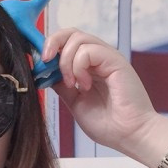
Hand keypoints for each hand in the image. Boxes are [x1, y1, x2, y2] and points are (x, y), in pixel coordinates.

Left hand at [44, 29, 160, 154]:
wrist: (129, 135)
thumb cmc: (108, 124)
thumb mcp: (75, 102)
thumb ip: (62, 86)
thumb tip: (46, 74)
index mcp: (89, 67)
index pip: (66, 43)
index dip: (49, 49)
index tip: (39, 65)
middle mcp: (98, 59)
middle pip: (70, 33)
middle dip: (51, 44)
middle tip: (45, 62)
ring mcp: (107, 58)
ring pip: (77, 38)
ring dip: (66, 61)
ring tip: (72, 84)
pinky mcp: (115, 61)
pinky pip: (88, 51)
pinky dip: (79, 67)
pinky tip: (85, 85)